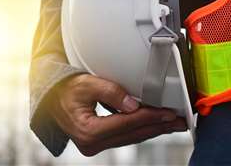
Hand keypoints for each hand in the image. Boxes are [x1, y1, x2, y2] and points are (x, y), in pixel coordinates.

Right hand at [49, 74, 186, 155]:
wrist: (50, 99)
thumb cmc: (65, 89)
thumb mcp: (86, 84)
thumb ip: (110, 92)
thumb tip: (134, 105)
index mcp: (88, 131)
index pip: (126, 123)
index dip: (149, 117)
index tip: (168, 112)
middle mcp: (92, 143)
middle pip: (132, 134)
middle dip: (158, 126)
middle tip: (180, 121)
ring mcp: (95, 145)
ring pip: (131, 138)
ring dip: (153, 130)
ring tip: (173, 124)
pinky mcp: (99, 142)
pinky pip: (125, 137)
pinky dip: (141, 130)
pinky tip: (154, 125)